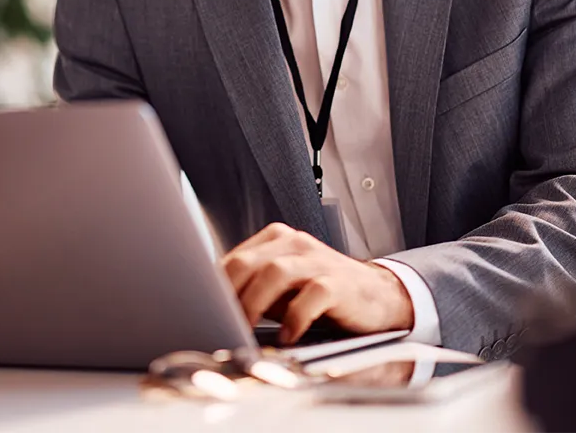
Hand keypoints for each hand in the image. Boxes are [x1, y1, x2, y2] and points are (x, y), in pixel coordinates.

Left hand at [220, 223, 413, 344]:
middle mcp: (294, 244)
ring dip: (254, 304)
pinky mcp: (337, 283)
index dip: (213, 287)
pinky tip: (288, 335)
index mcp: (275, 240)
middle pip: (248, 262)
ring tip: (245, 329)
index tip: (199, 310)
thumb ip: (251, 290)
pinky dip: (295, 317)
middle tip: (216, 322)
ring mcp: (317, 261)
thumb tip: (212, 310)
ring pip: (275, 273)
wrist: (377, 296)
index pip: (233, 258)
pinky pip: (311, 296)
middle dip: (227, 294)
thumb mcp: (282, 288)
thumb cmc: (321, 292)